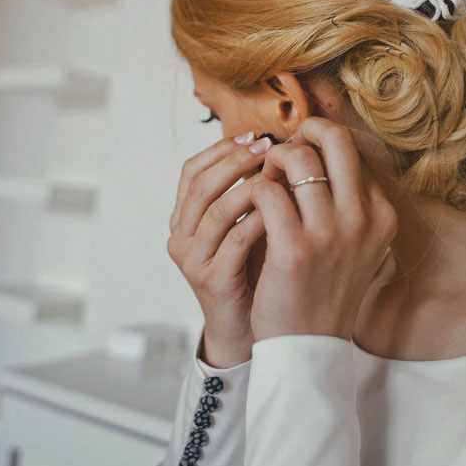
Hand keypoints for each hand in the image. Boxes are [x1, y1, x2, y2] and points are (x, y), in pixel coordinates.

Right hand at [166, 134, 271, 351]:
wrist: (250, 331)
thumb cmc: (255, 271)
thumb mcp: (247, 225)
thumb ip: (251, 192)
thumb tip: (276, 146)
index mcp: (184, 220)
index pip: (191, 171)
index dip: (220, 149)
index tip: (253, 135)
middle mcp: (181, 238)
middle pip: (202, 186)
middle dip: (236, 161)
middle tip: (267, 147)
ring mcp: (193, 261)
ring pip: (218, 210)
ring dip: (250, 187)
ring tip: (279, 174)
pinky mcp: (212, 281)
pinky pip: (236, 241)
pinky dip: (259, 220)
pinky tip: (284, 210)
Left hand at [248, 118, 397, 342]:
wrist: (309, 346)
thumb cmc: (323, 289)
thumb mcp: (353, 244)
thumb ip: (343, 202)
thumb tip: (313, 150)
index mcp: (381, 215)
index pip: (352, 152)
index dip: (320, 144)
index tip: (299, 154)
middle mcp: (362, 219)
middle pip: (336, 140)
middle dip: (304, 132)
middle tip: (281, 148)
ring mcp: (330, 233)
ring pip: (297, 158)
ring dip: (272, 162)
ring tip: (262, 179)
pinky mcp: (294, 248)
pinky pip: (266, 191)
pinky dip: (254, 190)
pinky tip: (251, 205)